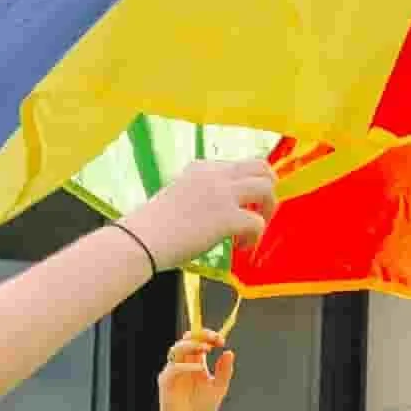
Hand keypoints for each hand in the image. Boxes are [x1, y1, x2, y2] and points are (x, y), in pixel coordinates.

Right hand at [131, 156, 277, 267]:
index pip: (241, 164)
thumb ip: (203, 192)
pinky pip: (258, 222)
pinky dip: (254, 237)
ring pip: (267, 188)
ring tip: (253, 229)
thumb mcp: (179, 193)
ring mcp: (222, 194)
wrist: (141, 239)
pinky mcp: (227, 217)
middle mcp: (215, 174)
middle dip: (268, 189)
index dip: (249, 184)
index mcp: (201, 167)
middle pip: (261, 167)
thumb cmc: (154, 225)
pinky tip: (239, 246)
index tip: (244, 204)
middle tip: (261, 211)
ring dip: (268, 210)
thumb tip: (222, 207)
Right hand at [155, 327, 232, 410]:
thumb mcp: (218, 388)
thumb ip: (224, 371)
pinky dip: (185, 366)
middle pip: (187, 340)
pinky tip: (199, 368)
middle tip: (215, 340)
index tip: (221, 340)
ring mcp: (173, 371)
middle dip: (201, 336)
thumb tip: (229, 352)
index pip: (199, 341)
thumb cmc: (201, 409)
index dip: (209, 337)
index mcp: (196, 363)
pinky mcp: (166, 382)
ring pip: (176, 349)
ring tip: (206, 348)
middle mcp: (183, 364)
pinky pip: (173, 369)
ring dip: (191, 345)